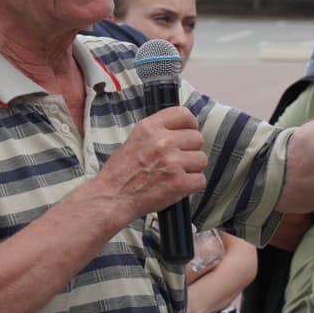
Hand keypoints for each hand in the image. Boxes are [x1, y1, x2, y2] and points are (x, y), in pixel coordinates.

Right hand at [98, 107, 206, 224]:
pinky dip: (192, 186)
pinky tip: (178, 187)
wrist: (112, 198)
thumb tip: (182, 131)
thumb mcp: (134, 139)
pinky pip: (201, 180)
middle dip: (191, 150)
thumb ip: (158, 132)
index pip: (183, 114)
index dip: (190, 124)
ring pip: (201, 160)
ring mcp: (172, 162)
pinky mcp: (179, 183)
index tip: (188, 132)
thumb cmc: (120, 173)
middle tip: (178, 160)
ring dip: (192, 169)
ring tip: (175, 174)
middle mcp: (162, 142)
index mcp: (150, 128)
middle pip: (197, 138)